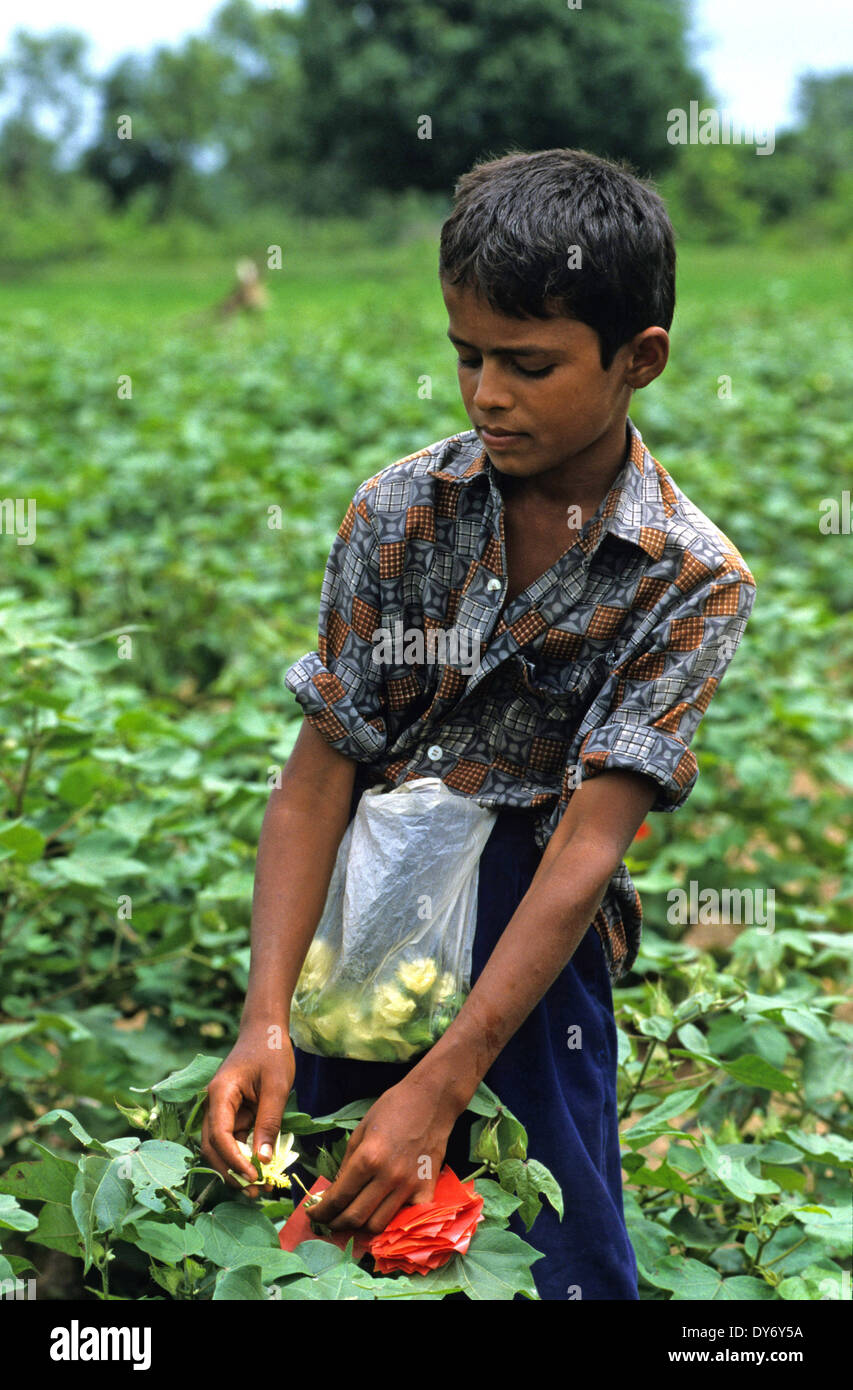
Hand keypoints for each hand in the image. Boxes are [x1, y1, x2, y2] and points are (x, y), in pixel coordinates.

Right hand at [200, 1025, 293, 1197]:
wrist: (266, 1029)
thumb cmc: (271, 1051)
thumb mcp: (276, 1087)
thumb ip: (269, 1122)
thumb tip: (263, 1161)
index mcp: (220, 1094)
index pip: (218, 1136)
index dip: (233, 1161)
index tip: (253, 1177)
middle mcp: (214, 1105)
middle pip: (213, 1148)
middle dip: (231, 1172)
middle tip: (255, 1192)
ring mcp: (222, 1110)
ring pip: (222, 1148)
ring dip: (238, 1168)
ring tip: (260, 1187)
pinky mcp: (233, 1114)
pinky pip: (235, 1140)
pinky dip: (246, 1156)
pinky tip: (262, 1169)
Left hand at [305, 1074, 459, 1236]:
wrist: (432, 1100)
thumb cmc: (393, 1108)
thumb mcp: (361, 1131)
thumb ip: (347, 1165)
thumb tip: (334, 1193)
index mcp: (368, 1158)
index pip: (338, 1198)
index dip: (321, 1211)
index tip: (312, 1214)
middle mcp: (389, 1176)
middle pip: (355, 1217)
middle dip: (335, 1223)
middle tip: (328, 1221)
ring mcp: (410, 1186)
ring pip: (378, 1225)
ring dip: (360, 1227)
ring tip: (352, 1219)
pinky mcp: (427, 1189)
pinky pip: (405, 1219)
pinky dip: (391, 1222)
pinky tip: (382, 1214)